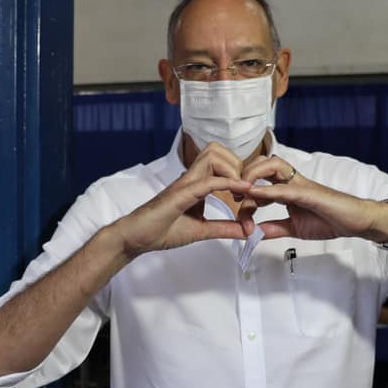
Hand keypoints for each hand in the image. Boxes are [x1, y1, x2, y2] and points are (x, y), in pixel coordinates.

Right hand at [112, 142, 254, 256]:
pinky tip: (240, 193)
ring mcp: (185, 182)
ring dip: (232, 170)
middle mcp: (190, 177)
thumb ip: (225, 228)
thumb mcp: (202, 230)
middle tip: (245, 190)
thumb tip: (247, 231)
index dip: (239, 171)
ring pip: (213, 155)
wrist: (136, 238)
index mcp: (196, 182)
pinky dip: (227, 184)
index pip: (220, 160)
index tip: (250, 192)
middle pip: (217, 150)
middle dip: (237, 165)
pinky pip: (207, 181)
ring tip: (239, 193)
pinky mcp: (180, 193)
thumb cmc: (162, 230)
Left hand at [241, 155, 387, 241]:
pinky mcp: (310, 193)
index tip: (237, 209)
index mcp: (287, 189)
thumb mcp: (295, 229)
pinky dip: (269, 190)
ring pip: (273, 166)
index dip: (246, 194)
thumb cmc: (329, 220)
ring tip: (241, 190)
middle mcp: (292, 182)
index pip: (261, 182)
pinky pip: (286, 188)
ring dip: (254, 175)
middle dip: (245, 174)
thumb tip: (256, 234)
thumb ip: (275, 228)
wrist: (356, 222)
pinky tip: (255, 194)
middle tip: (234, 193)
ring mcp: (301, 185)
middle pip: (263, 164)